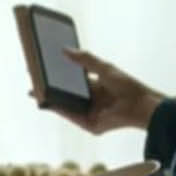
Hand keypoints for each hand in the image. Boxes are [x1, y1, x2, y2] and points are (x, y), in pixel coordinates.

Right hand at [42, 49, 163, 134]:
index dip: (59, 75)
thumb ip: (85, 60)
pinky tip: (48, 101)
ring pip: (66, 106)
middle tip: (34, 77)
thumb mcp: (104, 68)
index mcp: (97, 87)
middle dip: (51, 87)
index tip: (44, 67)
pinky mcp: (90, 126)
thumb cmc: (128, 85)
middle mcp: (92, 101)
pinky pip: (71, 116)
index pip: (73, 81)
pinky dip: (59, 109)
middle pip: (67, 94)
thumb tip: (65, 49)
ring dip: (51, 98)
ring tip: (35, 88)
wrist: (141, 104)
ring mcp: (90, 114)